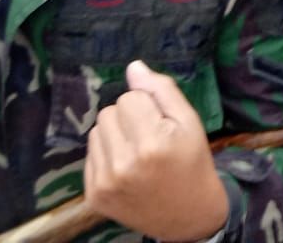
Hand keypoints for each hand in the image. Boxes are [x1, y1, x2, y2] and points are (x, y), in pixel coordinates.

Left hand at [84, 60, 228, 241]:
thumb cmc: (192, 162)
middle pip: (108, 111)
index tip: (160, 122)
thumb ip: (162, 91)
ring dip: (114, 134)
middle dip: (128, 117)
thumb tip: (133, 67)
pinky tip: (125, 167)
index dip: (147, 104)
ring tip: (136, 150)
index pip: (129, 97)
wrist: (188, 215)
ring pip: (96, 131)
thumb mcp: (189, 122)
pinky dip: (106, 155)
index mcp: (152, 143)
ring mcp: (105, 182)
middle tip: (149, 136)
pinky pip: (89, 155)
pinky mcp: (93, 196)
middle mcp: (124, 164)